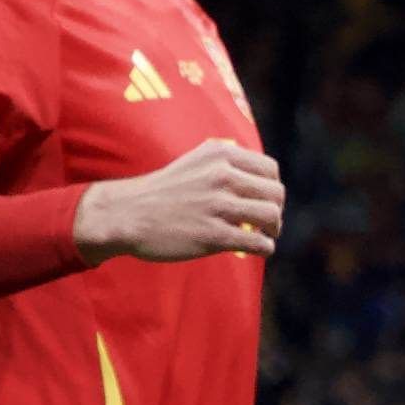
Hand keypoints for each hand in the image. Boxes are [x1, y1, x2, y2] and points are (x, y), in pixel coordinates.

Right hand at [81, 140, 283, 261]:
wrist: (127, 214)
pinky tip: (257, 249)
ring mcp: (218, 206)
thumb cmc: (163, 191)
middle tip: (268, 223)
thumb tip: (260, 178)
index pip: (270, 170)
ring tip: (265, 236)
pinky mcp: (213, 235)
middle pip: (276, 193)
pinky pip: (258, 243)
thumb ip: (226, 164)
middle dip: (276, 211)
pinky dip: (265, 248)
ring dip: (274, 230)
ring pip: (271, 217)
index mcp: (220, 155)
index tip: (264, 201)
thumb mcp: (195, 162)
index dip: (272, 188)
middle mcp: (222, 176)